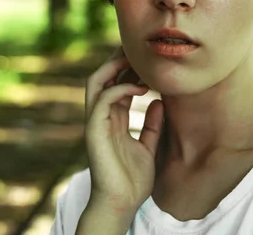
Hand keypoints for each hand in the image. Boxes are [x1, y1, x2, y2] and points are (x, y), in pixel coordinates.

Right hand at [83, 47, 164, 215]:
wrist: (122, 203)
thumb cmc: (133, 180)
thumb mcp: (148, 146)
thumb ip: (151, 125)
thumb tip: (158, 103)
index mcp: (111, 119)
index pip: (115, 84)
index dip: (128, 69)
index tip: (148, 60)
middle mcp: (100, 117)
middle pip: (102, 77)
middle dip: (118, 60)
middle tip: (139, 50)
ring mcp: (95, 122)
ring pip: (96, 82)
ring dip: (113, 67)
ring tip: (135, 60)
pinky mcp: (94, 130)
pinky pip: (103, 100)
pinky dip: (120, 89)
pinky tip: (140, 88)